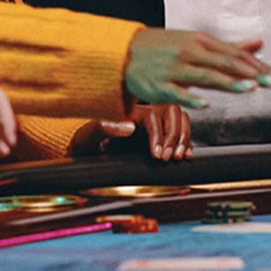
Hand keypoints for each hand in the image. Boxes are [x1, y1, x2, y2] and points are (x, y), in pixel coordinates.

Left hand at [72, 104, 193, 160]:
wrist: (84, 154)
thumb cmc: (84, 143)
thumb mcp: (86, 135)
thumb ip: (102, 127)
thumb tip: (129, 127)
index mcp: (129, 111)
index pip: (152, 116)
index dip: (158, 135)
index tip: (157, 155)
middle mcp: (144, 114)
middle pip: (172, 112)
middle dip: (175, 136)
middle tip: (170, 158)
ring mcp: (153, 123)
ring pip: (180, 119)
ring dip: (184, 137)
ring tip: (180, 157)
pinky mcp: (159, 136)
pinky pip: (180, 131)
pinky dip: (186, 142)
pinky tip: (186, 156)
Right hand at [123, 30, 270, 108]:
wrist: (125, 53)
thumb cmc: (165, 48)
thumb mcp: (197, 43)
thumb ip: (230, 47)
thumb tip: (259, 43)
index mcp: (202, 42)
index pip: (235, 54)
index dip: (258, 66)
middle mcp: (191, 53)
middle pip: (226, 63)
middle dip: (253, 73)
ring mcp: (175, 69)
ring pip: (206, 76)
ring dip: (228, 82)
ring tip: (249, 88)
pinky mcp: (161, 85)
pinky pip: (178, 93)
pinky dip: (192, 99)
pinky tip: (206, 105)